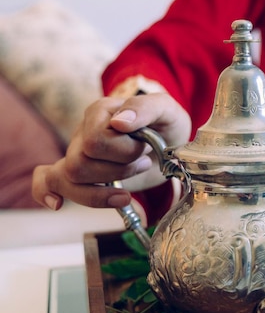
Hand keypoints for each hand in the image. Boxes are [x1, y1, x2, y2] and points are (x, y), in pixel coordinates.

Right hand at [32, 93, 191, 209]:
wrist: (171, 139)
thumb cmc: (164, 123)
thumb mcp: (166, 109)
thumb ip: (144, 108)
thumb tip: (120, 123)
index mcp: (101, 111)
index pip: (96, 140)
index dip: (126, 151)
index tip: (147, 146)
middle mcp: (84, 131)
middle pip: (80, 163)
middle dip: (119, 170)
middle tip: (143, 160)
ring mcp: (78, 152)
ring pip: (70, 178)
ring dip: (107, 186)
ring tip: (132, 173)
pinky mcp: (79, 172)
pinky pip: (46, 180)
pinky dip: (46, 192)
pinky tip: (57, 203)